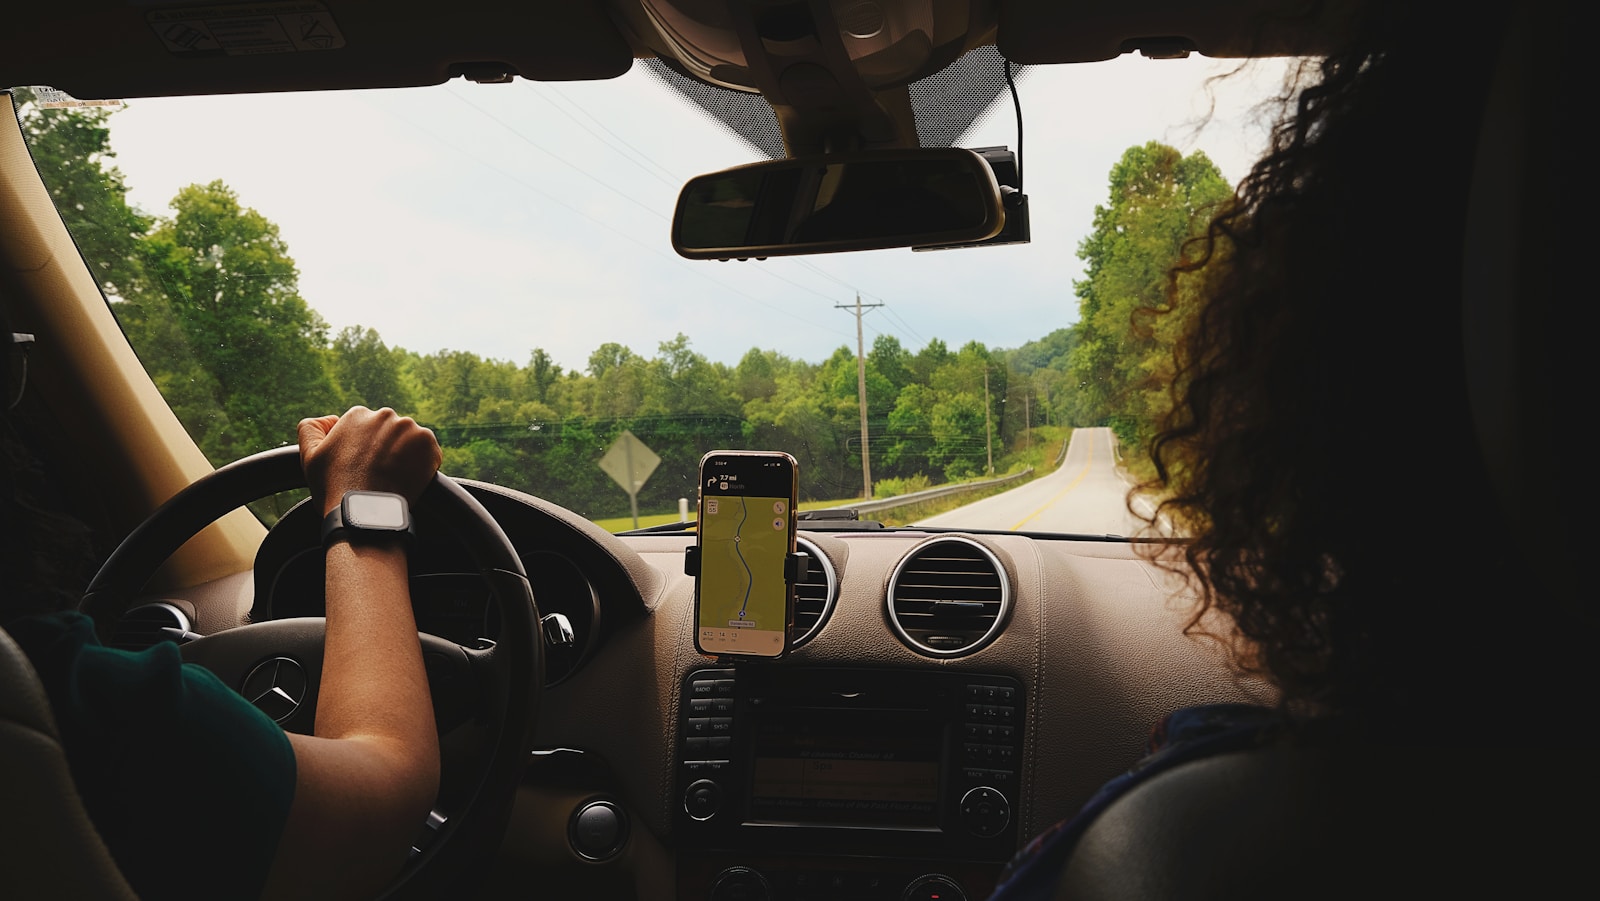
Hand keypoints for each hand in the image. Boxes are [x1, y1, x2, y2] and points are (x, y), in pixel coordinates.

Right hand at [298, 406, 441, 515]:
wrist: (364, 511)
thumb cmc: (334, 487)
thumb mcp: (309, 456)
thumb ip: (311, 429)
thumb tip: (330, 419)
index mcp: (357, 414)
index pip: (367, 430)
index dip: (365, 451)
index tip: (364, 467)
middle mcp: (385, 416)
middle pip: (389, 433)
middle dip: (386, 450)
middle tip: (379, 475)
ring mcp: (409, 429)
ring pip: (410, 442)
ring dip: (405, 457)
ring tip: (393, 479)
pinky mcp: (429, 445)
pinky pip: (429, 453)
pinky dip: (422, 465)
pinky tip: (407, 479)